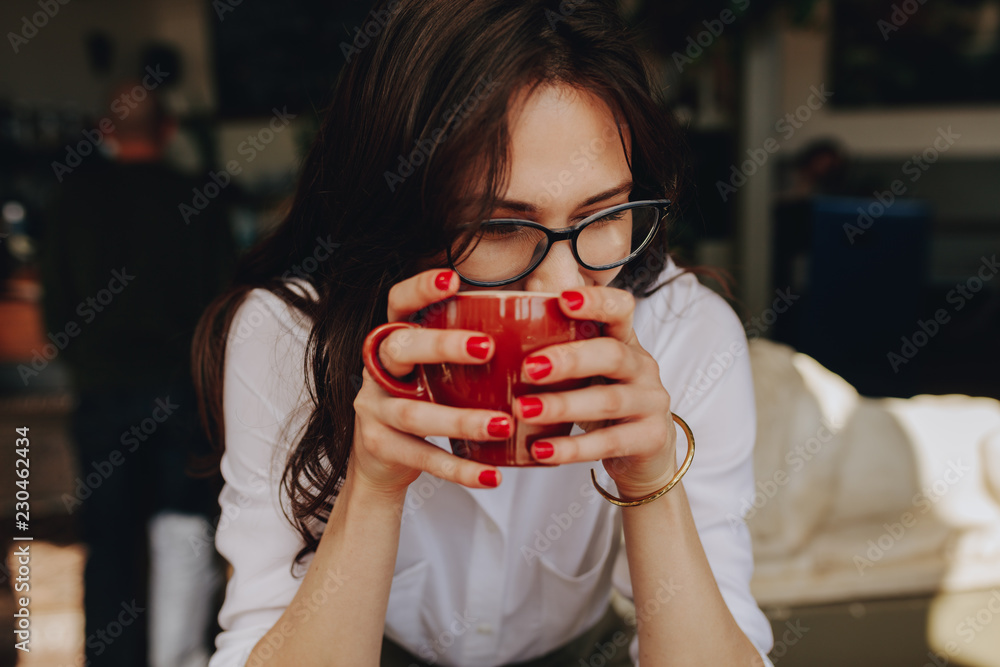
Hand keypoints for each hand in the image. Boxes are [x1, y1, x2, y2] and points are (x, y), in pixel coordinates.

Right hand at [352, 269, 506, 497]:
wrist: (382, 464)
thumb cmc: (426, 403)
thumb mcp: (438, 371)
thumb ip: (471, 346)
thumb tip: (543, 313)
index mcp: (395, 341)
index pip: (398, 303)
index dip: (420, 288)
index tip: (453, 279)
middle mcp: (378, 370)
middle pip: (401, 348)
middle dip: (442, 345)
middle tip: (486, 347)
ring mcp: (374, 409)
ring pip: (415, 412)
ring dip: (462, 419)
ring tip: (504, 424)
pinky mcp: (380, 447)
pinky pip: (422, 457)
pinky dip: (460, 468)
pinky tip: (492, 474)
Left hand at [515, 287, 677, 497]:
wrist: (646, 455)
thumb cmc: (602, 400)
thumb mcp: (585, 371)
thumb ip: (556, 346)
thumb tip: (498, 316)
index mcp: (625, 341)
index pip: (621, 308)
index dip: (597, 301)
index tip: (563, 300)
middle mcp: (643, 367)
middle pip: (612, 354)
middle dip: (569, 359)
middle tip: (529, 367)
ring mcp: (651, 402)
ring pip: (608, 401)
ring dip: (563, 405)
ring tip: (523, 410)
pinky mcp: (650, 438)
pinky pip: (609, 443)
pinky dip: (572, 448)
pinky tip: (540, 450)